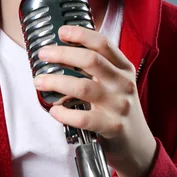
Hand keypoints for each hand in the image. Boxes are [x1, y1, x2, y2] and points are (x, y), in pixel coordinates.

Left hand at [33, 25, 156, 176]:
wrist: (137, 145)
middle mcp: (123, 83)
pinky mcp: (112, 126)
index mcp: (124, 68)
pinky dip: (64, 113)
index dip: (81, 34)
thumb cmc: (119, 110)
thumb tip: (64, 51)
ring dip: (56, 82)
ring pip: (83, 87)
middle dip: (62, 54)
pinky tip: (54, 110)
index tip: (62, 32)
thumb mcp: (116, 83)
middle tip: (43, 54)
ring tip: (39, 81)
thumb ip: (98, 68)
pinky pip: (83, 118)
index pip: (103, 44)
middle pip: (90, 60)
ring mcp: (119, 105)